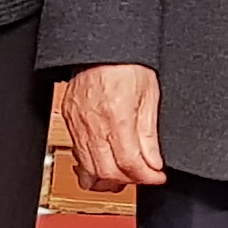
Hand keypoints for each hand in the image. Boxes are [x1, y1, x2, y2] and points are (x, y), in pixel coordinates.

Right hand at [65, 63, 166, 189]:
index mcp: (116, 116)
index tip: (157, 176)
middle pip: (106, 173)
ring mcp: (78, 124)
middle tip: (144, 176)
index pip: (129, 163)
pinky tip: (107, 161)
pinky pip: (78, 154)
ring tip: (126, 174)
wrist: (102, 47)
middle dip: (129, 181)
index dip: (147, 176)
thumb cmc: (127, 63)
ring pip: (88, 169)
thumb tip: (154, 162)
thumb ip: (150, 134)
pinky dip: (92, 165)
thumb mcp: (150, 95)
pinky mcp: (70, 121)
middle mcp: (93, 124)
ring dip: (108, 178)